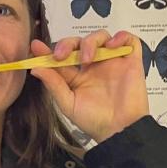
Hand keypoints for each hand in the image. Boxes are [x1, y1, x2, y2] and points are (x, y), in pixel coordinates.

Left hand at [28, 30, 148, 142]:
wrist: (119, 130)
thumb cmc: (94, 121)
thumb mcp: (68, 103)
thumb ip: (53, 84)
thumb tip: (35, 69)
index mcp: (77, 76)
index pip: (62, 57)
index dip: (49, 50)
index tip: (36, 47)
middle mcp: (94, 66)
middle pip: (79, 42)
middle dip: (67, 44)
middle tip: (61, 55)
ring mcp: (112, 62)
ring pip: (101, 37)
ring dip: (91, 42)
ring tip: (88, 58)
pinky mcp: (131, 62)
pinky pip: (129, 40)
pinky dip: (120, 37)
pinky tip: (111, 46)